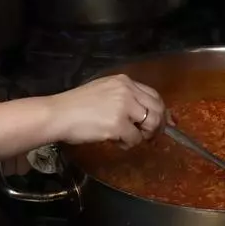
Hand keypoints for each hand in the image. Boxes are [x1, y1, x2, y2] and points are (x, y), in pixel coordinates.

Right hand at [45, 74, 165, 148]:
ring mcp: (124, 107)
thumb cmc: (76, 105)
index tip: (166, 123)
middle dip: (158, 126)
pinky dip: (128, 144)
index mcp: (124, 81)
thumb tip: (145, 115)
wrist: (58, 114)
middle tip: (150, 137)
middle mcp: (127, 90)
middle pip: (158, 109)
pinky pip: (135, 139)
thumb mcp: (103, 91)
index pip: (153, 95)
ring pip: (150, 124)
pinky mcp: (118, 124)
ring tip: (128, 139)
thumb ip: (124, 99)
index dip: (162, 110)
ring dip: (143, 135)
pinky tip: (116, 142)